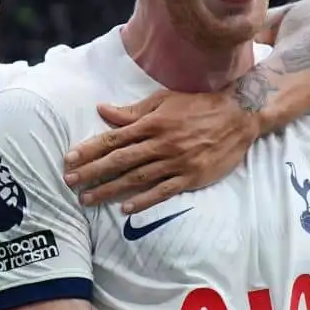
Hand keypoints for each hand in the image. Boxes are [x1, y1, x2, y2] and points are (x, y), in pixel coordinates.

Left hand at [63, 89, 258, 213]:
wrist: (239, 116)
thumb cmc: (198, 105)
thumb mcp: (164, 101)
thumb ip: (133, 111)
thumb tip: (103, 110)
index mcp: (152, 123)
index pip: (113, 138)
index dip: (90, 149)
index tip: (70, 160)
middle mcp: (161, 143)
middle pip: (120, 160)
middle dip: (92, 172)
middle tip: (70, 182)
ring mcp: (176, 162)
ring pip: (136, 178)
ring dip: (110, 190)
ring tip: (88, 198)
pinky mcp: (191, 177)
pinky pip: (162, 191)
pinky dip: (143, 201)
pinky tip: (125, 208)